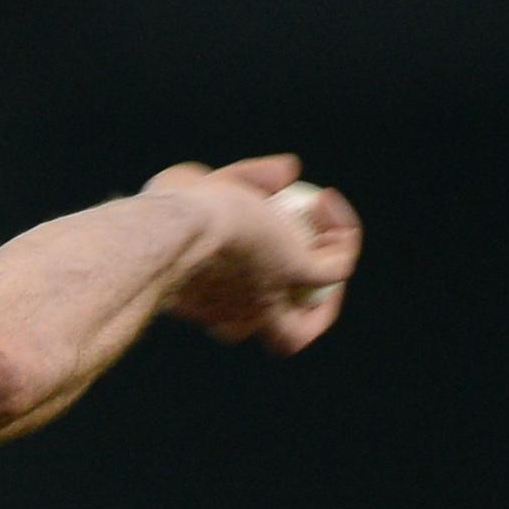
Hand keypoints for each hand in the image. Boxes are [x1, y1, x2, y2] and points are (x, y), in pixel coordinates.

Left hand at [142, 154, 361, 354]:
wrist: (173, 232)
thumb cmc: (166, 216)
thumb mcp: (195, 188)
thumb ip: (239, 181)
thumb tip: (290, 172)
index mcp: (208, 307)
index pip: (232, 311)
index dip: (246, 282)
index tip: (241, 243)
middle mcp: (242, 315)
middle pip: (282, 335)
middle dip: (298, 307)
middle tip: (301, 256)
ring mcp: (274, 297)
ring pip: (316, 313)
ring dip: (329, 271)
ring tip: (318, 219)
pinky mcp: (298, 273)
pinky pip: (339, 263)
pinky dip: (343, 234)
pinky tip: (322, 200)